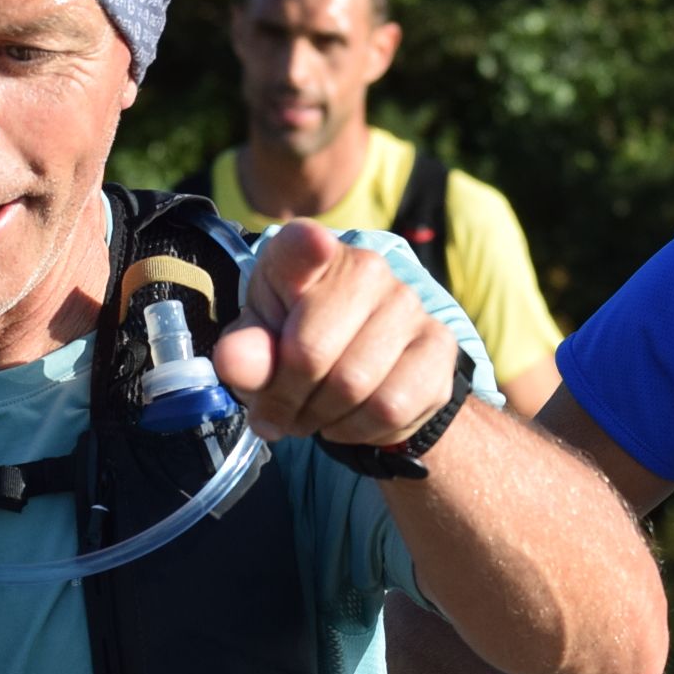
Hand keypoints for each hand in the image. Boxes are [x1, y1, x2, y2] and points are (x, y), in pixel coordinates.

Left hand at [210, 224, 462, 447]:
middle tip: (278, 412)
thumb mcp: (259, 347)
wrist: (366, 377)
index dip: (309, 248)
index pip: (305, 245)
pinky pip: (390, 406)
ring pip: (353, 386)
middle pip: (311, 352)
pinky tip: (350, 419)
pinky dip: (359, 428)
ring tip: (313, 415)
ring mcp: (408, 305)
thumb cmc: (298, 346)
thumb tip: (234, 363)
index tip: (314, 248)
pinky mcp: (439, 346)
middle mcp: (365, 267)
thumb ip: (244, 353)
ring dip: (321, 419)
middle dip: (286, 399)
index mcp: (307, 254)